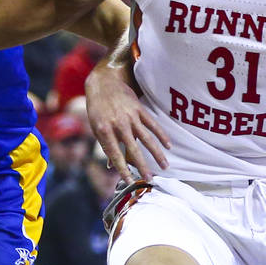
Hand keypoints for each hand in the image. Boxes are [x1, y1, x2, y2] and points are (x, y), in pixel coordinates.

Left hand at [85, 66, 169, 182]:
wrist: (104, 83)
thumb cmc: (97, 108)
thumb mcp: (96, 127)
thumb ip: (106, 145)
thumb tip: (112, 166)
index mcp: (104, 131)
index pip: (115, 154)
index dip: (122, 169)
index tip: (130, 181)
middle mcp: (118, 124)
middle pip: (133, 149)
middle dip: (142, 165)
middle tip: (150, 178)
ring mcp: (130, 116)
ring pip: (146, 138)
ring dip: (157, 153)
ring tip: (165, 165)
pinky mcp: (139, 109)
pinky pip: (152, 124)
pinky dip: (161, 135)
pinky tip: (169, 145)